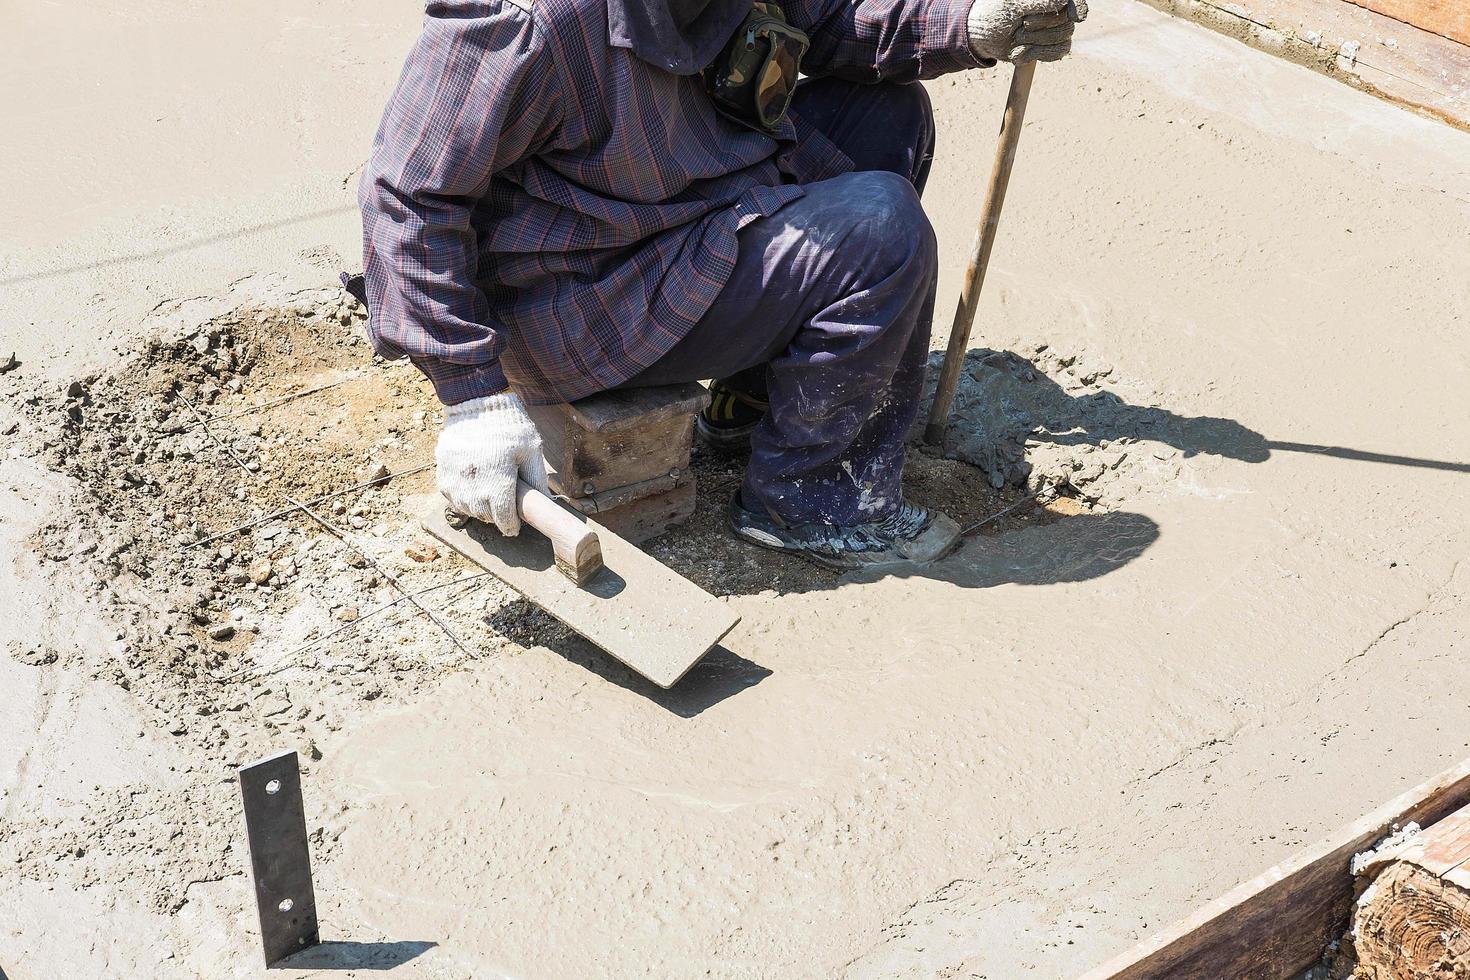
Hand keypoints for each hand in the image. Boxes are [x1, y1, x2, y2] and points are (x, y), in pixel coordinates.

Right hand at [435, 392, 548, 535]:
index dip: (510, 526)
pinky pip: (452, 497)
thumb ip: (536, 479)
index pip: (504, 517)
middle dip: (496, 517)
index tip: (515, 527)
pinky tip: (473, 489)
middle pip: (485, 515)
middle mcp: (474, 482)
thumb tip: (544, 503)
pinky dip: (463, 498)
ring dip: (479, 509)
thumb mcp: (531, 449)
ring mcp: (455, 478)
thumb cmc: (509, 425)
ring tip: (489, 498)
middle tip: (504, 510)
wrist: (477, 403)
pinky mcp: (443, 472)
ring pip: (467, 509)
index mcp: (499, 478)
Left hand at [968, 0, 1086, 63]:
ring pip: (1063, 38)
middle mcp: (1054, 9)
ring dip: (1036, 43)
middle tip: (1020, 27)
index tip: (1076, 17)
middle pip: (1067, 22)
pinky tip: (1019, 55)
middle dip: (1042, 29)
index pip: (1070, 1)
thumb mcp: (1012, 6)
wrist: (982, 37)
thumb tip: (1063, 0)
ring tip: (1016, 40)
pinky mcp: (1048, 46)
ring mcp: (1052, 28)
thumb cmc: (995, 15)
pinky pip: (1058, 52)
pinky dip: (1037, 55)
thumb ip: (1038, 1)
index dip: (1077, 7)